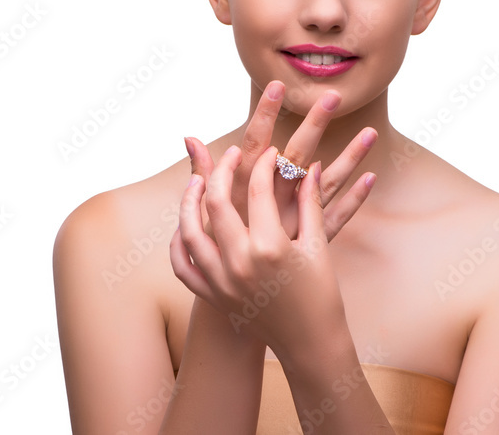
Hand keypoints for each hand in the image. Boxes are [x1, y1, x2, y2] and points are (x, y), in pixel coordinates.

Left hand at [170, 144, 370, 359]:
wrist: (311, 344)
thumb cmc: (321, 296)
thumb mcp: (317, 246)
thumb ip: (310, 203)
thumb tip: (307, 168)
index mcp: (269, 247)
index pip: (258, 191)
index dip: (265, 165)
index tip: (271, 153)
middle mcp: (239, 262)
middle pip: (216, 202)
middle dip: (223, 171)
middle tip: (234, 155)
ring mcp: (221, 281)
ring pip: (189, 231)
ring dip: (190, 200)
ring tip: (199, 180)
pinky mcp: (213, 296)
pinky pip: (182, 266)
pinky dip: (178, 242)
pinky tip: (185, 223)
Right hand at [185, 79, 376, 240]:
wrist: (233, 305)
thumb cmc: (217, 249)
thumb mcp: (207, 209)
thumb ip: (204, 172)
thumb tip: (190, 136)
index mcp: (244, 192)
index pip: (256, 145)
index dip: (265, 115)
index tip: (278, 86)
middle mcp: (271, 204)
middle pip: (296, 157)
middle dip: (313, 124)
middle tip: (331, 96)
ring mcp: (295, 223)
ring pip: (326, 185)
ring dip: (349, 158)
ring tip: (372, 132)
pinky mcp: (311, 243)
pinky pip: (338, 217)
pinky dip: (355, 199)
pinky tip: (371, 177)